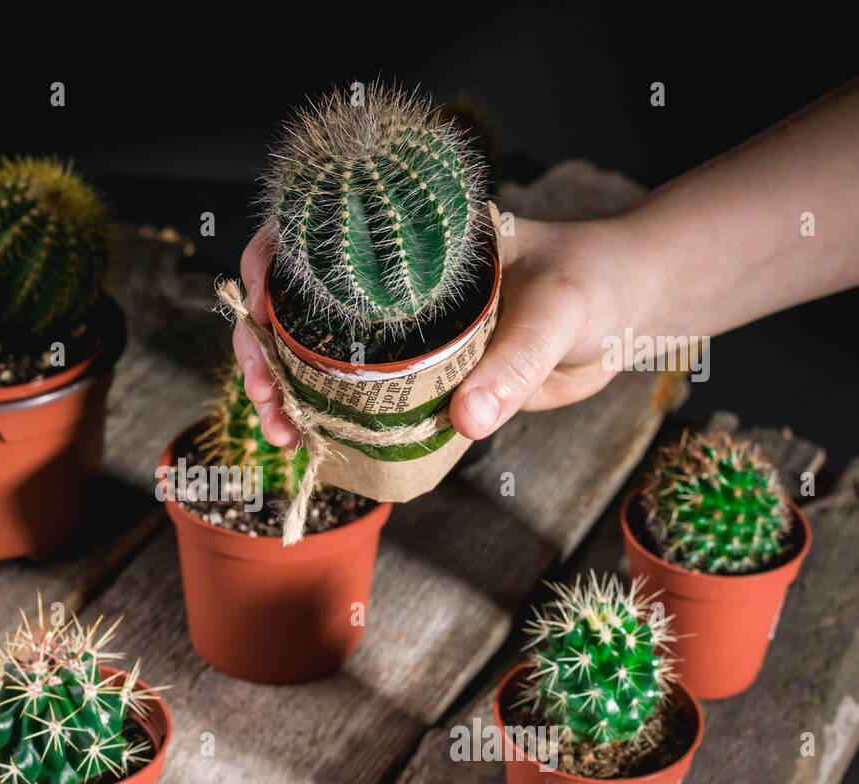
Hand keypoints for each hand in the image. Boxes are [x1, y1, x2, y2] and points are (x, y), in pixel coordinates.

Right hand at [231, 217, 643, 445]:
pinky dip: (332, 423)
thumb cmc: (595, 281)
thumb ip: (514, 363)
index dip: (271, 263)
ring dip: (289, 394)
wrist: (630, 314)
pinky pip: (366, 401)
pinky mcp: (425, 379)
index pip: (318, 234)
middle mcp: (396, 285)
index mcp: (414, 240)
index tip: (256, 302)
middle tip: (264, 392)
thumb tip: (466, 421)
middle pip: (302, 309)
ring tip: (280, 431)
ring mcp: (406, 334)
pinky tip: (310, 446)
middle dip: (266, 348)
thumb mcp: (557, 311)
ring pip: (324, 360)